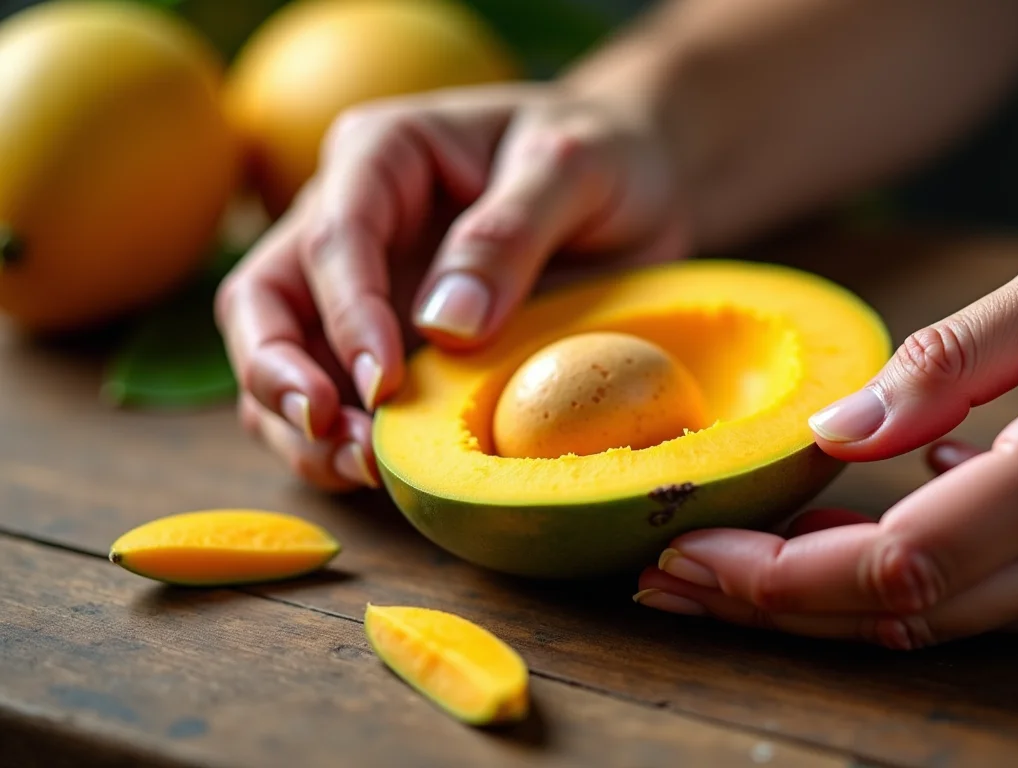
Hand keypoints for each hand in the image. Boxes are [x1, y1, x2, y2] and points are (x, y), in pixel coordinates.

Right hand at [216, 82, 687, 490]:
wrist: (637, 187)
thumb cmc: (605, 156)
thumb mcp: (573, 169)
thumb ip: (509, 233)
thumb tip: (445, 326)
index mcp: (383, 153)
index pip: (336, 234)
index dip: (349, 312)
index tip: (382, 380)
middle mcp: (349, 218)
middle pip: (265, 300)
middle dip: (281, 374)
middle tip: (335, 434)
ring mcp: (359, 289)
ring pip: (281, 361)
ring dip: (302, 425)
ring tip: (361, 469)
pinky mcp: (384, 346)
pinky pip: (334, 400)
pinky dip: (339, 443)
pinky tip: (379, 474)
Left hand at [634, 218, 1017, 647]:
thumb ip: (956, 357)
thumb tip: (842, 430)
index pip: (900, 563)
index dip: (780, 578)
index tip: (690, 555)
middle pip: (898, 617)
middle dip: (770, 605)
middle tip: (670, 577)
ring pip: (931, 630)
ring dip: (815, 609)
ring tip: (718, 571)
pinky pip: (978, 611)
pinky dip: (886, 596)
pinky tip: (823, 557)